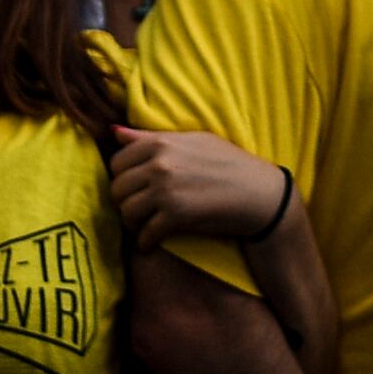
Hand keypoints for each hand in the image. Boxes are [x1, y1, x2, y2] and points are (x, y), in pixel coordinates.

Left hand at [108, 125, 289, 247]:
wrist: (258, 193)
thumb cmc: (228, 163)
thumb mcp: (191, 140)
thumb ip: (149, 137)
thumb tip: (114, 131)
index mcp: (160, 143)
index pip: (117, 162)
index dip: (123, 177)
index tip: (135, 188)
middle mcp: (159, 165)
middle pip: (117, 188)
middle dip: (125, 201)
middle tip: (138, 209)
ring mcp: (166, 190)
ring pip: (126, 211)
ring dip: (133, 222)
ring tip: (145, 224)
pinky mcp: (175, 216)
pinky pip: (144, 233)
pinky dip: (145, 242)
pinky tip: (152, 241)